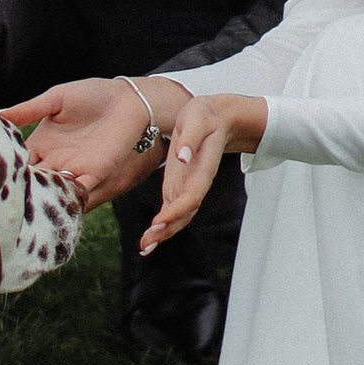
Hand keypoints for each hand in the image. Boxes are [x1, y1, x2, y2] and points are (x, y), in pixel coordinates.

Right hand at [2, 76, 159, 213]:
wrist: (128, 98)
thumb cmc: (92, 95)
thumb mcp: (55, 99)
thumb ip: (28, 110)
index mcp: (40, 144)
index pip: (19, 162)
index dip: (7, 170)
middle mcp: (54, 160)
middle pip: (34, 182)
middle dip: (22, 192)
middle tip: (3, 201)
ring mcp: (74, 169)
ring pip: (53, 190)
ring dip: (43, 198)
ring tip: (27, 207)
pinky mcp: (96, 173)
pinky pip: (79, 190)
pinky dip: (69, 197)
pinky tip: (57, 200)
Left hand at [139, 92, 265, 250]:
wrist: (218, 119)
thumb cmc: (206, 117)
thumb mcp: (197, 118)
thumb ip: (190, 138)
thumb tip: (182, 156)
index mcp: (202, 169)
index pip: (190, 196)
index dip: (176, 211)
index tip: (158, 222)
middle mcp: (196, 183)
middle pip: (185, 213)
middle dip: (167, 230)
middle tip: (147, 244)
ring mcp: (188, 186)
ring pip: (179, 215)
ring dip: (163, 233)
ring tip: (146, 247)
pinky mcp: (180, 185)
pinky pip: (173, 209)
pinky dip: (163, 224)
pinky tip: (151, 235)